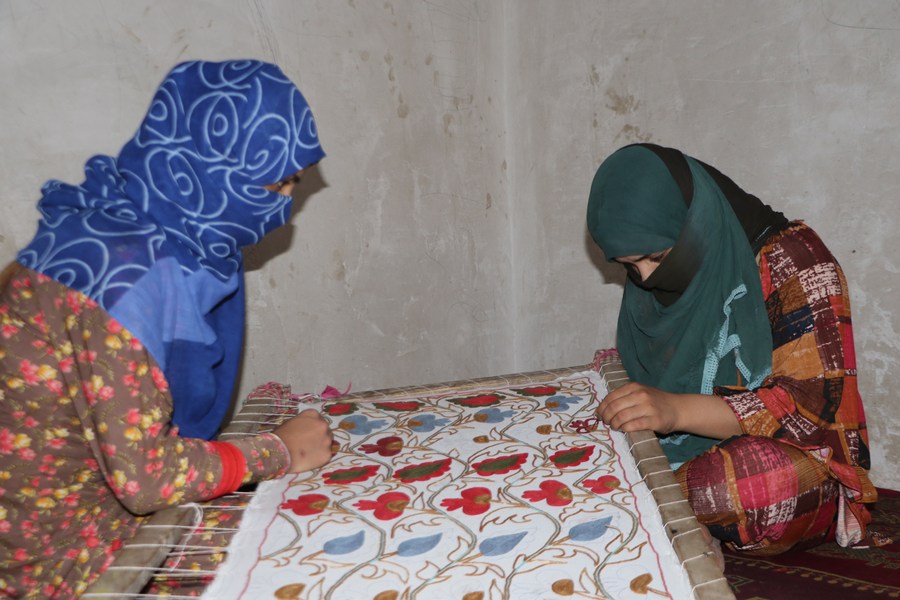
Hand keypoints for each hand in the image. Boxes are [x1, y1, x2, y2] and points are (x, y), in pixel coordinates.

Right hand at [273, 409, 333, 472]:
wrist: (279, 452)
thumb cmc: (281, 437)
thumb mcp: (290, 423)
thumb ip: (302, 423)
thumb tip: (305, 429)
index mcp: (313, 414)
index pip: (318, 419)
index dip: (313, 427)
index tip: (308, 433)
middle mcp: (323, 424)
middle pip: (326, 430)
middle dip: (320, 436)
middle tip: (309, 444)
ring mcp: (327, 439)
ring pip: (328, 443)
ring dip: (321, 446)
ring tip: (308, 453)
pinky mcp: (327, 454)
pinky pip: (326, 455)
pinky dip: (320, 458)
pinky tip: (309, 460)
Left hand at [596, 384, 741, 438]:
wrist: (677, 409)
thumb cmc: (655, 402)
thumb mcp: (639, 393)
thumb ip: (623, 397)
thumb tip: (602, 408)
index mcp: (634, 387)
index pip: (611, 397)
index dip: (602, 408)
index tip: (599, 415)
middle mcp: (640, 395)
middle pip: (614, 408)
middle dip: (606, 417)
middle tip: (606, 423)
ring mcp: (648, 407)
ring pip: (622, 417)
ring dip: (614, 424)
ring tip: (614, 427)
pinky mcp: (654, 420)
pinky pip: (633, 425)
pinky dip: (625, 428)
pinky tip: (624, 429)